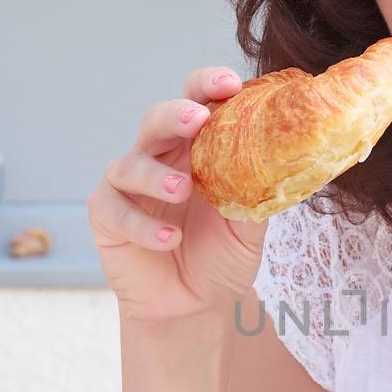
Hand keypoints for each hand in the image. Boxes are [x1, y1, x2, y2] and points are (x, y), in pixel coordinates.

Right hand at [88, 65, 267, 325]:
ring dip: (157, 175)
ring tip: (182, 190)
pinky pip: (115, 210)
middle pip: (157, 119)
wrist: (197, 306)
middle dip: (177, 115)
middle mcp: (159, 157)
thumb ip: (259, 189)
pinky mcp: (106, 216)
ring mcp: (128, 184)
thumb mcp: (250, 225)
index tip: (229, 85)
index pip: (198, 102)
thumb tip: (285, 158)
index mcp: (196, 148)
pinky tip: (170, 239)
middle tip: (198, 120)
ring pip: (131, 164)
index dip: (208, 86)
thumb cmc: (222, 255)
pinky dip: (143, 224)